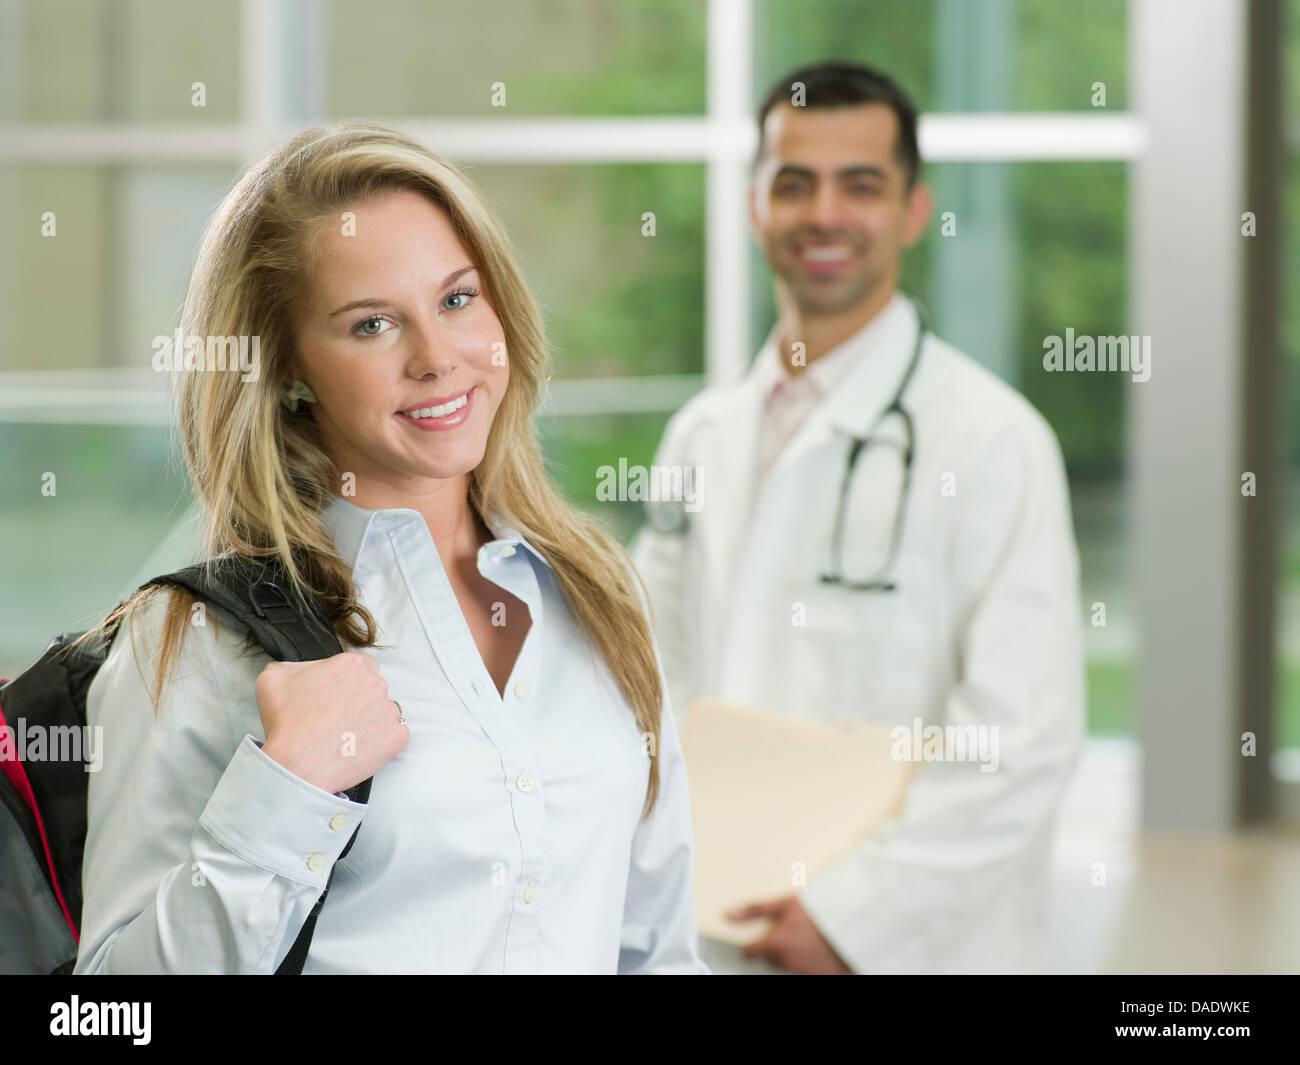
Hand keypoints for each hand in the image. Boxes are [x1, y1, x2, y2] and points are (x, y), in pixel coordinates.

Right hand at [255, 651, 408, 794]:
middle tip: (337, 718)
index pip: (360, 666)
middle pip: (373, 687)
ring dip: (370, 720)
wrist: (298, 766)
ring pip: (384, 711)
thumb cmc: (286, 723)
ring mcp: (389, 711)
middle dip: (359, 700)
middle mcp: (376, 683)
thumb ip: (292, 665)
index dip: (347, 682)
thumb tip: (299, 668)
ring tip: (346, 736)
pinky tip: (360, 747)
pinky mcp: (396, 737)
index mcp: (352, 665)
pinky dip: (381, 742)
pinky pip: (395, 735)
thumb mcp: (273, 678)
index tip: (336, 697)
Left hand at [729, 894, 852, 973]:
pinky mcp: (820, 976)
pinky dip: (808, 962)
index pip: (750, 952)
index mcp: (775, 944)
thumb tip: (728, 914)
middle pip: (770, 959)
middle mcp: (786, 962)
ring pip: (788, 965)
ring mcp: (803, 971)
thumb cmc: (820, 910)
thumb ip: (755, 910)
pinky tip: (816, 949)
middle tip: (789, 931)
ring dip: (792, 954)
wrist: (855, 924)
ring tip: (806, 937)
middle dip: (774, 948)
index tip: (755, 939)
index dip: (751, 945)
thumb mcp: (785, 903)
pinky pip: (806, 970)